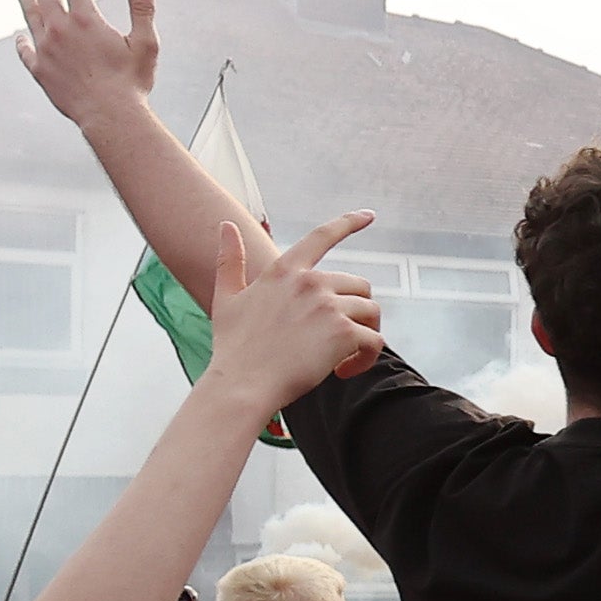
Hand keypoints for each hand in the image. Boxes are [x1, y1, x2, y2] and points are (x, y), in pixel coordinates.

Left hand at [9, 0, 162, 130]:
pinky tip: (19, 35)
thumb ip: (142, 9)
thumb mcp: (146, 43)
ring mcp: (46, 50)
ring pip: (31, 16)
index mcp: (86, 19)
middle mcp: (61, 30)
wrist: (109, 117)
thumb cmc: (132, 82)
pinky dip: (22, 40)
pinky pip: (26, 51)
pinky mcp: (40, 71)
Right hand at [198, 211, 388, 417]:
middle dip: (354, 311)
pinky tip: (344, 371)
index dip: (348, 223)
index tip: (369, 215)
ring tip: (342, 357)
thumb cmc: (233, 347)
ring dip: (364, 333)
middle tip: (336, 340)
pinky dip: (367, 357)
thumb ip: (229, 261)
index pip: (322, 236)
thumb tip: (226, 225)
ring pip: (371, 311)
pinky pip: (375, 340)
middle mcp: (310, 282)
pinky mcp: (343, 333)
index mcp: (285, 271)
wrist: (242, 385)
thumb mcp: (226, 299)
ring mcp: (329, 306)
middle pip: (358, 285)